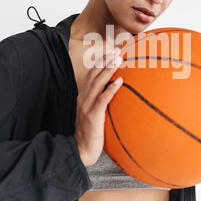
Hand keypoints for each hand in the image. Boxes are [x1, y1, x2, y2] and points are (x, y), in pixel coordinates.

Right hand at [74, 47, 123, 166]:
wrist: (81, 150)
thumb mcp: (95, 114)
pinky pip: (102, 99)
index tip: (113, 51)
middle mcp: (84, 98)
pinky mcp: (93, 116)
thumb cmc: (91, 133)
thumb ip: (103, 102)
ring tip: (119, 59)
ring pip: (97, 83)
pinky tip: (120, 81)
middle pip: (94, 74)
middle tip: (118, 50)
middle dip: (106, 60)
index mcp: (84, 96)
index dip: (102, 62)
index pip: (92, 74)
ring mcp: (87, 106)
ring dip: (108, 69)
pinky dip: (111, 89)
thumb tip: (116, 91)